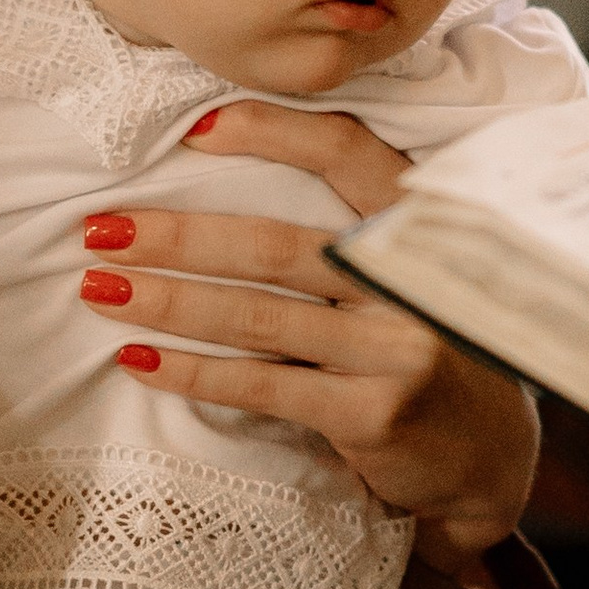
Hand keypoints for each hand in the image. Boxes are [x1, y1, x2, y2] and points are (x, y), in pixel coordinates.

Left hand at [89, 104, 538, 553]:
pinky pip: (263, 385)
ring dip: (168, 301)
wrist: (490, 458)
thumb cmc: (425, 346)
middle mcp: (412, 279)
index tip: (192, 131)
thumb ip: (349, 230)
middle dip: (177, 236)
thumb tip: (218, 184)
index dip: (270, 132)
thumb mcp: (409, 272)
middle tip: (99, 230)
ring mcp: (397, 347)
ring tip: (100, 290)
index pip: (345, 151)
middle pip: (275, 244)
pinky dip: (193, 373)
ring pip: (258, 316)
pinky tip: (140, 360)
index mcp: (419, 224)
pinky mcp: (374, 413)